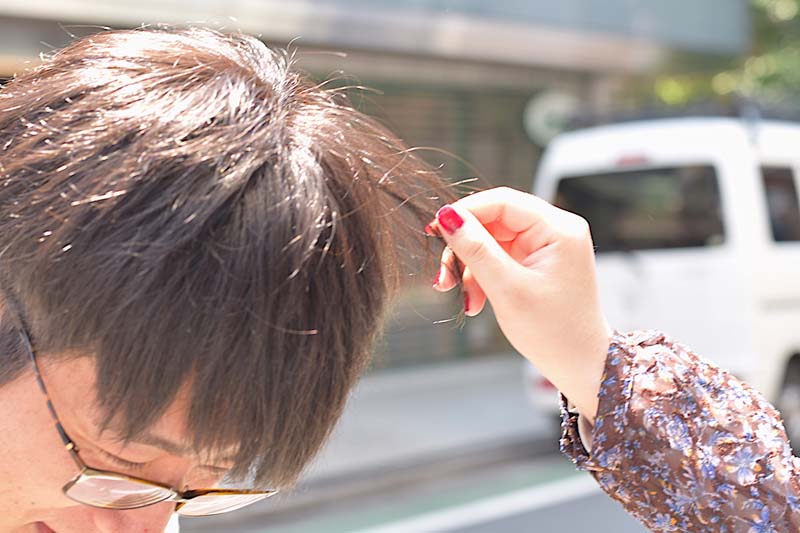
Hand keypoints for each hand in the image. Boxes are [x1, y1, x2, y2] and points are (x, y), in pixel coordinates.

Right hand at [429, 187, 610, 420]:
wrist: (580, 366)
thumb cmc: (553, 332)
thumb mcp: (507, 289)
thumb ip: (475, 249)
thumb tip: (447, 216)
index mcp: (559, 229)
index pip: (502, 202)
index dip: (464, 213)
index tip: (435, 231)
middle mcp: (556, 230)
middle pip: (494, 220)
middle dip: (465, 247)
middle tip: (443, 275)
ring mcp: (547, 246)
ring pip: (492, 240)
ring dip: (471, 267)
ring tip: (460, 296)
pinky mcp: (538, 262)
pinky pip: (500, 257)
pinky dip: (483, 276)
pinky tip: (475, 300)